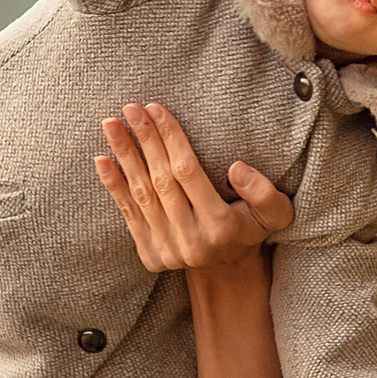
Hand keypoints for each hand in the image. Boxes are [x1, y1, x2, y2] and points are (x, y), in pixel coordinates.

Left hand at [94, 102, 294, 273]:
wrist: (226, 269)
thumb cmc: (251, 229)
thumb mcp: (276, 213)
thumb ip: (264, 192)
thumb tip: (236, 169)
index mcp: (221, 226)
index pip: (188, 172)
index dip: (170, 139)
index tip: (156, 109)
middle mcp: (191, 241)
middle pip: (161, 180)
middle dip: (144, 140)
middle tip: (130, 108)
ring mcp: (167, 250)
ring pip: (142, 194)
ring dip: (124, 156)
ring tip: (111, 125)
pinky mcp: (150, 255)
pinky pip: (128, 214)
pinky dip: (113, 186)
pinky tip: (101, 160)